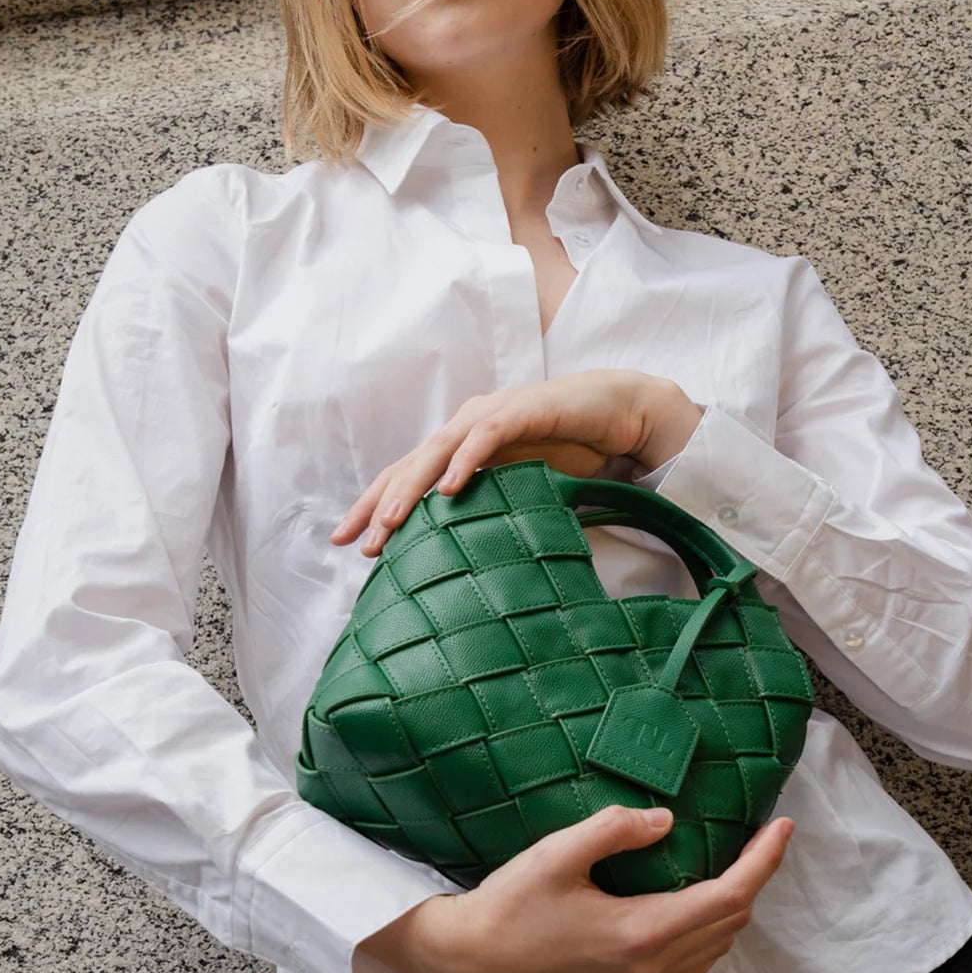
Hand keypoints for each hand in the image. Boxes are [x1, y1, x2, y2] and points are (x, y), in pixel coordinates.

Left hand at [328, 371, 692, 555]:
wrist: (621, 413)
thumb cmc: (572, 450)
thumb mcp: (522, 489)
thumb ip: (493, 512)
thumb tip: (466, 562)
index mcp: (461, 445)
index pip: (407, 476)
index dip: (375, 506)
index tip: (350, 543)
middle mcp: (467, 425)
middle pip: (410, 465)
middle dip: (380, 504)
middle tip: (358, 541)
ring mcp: (493, 414)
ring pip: (439, 451)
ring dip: (412, 487)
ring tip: (391, 521)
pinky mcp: (524, 410)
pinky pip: (487, 436)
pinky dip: (466, 460)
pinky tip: (449, 488)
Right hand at [360, 805, 794, 972]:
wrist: (469, 961)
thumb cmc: (508, 905)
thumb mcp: (556, 853)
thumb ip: (613, 830)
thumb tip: (665, 819)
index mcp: (642, 932)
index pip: (729, 895)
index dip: (763, 860)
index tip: (781, 825)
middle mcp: (650, 967)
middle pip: (730, 923)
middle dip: (755, 877)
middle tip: (761, 835)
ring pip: (715, 948)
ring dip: (734, 907)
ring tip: (737, 864)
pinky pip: (690, 965)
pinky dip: (710, 933)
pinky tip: (696, 907)